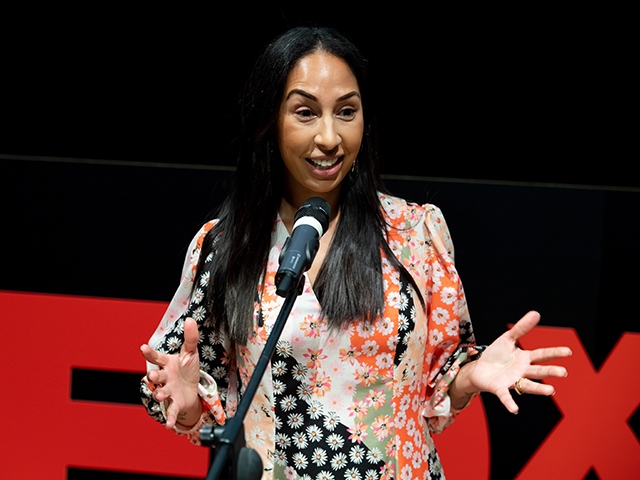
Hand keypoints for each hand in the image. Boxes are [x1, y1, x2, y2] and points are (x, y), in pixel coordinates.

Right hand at [140, 317, 201, 428]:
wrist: (193, 389)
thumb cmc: (187, 369)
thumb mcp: (190, 352)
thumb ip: (190, 338)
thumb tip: (191, 319)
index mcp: (166, 364)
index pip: (156, 357)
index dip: (149, 353)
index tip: (142, 347)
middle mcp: (164, 378)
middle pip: (156, 377)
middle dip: (153, 377)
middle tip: (151, 376)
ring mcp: (168, 391)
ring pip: (161, 392)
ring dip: (160, 394)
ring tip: (161, 395)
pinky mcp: (175, 403)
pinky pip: (171, 410)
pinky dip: (169, 417)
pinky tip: (169, 424)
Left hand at [456, 311, 571, 413]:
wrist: (478, 368)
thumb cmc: (496, 355)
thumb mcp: (507, 338)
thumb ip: (521, 328)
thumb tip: (536, 313)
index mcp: (525, 358)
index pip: (542, 354)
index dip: (554, 352)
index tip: (568, 351)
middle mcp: (522, 371)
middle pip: (538, 371)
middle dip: (550, 371)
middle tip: (564, 372)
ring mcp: (512, 381)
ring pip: (528, 386)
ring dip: (539, 389)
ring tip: (551, 390)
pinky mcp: (499, 388)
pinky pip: (505, 396)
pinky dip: (510, 403)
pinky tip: (514, 409)